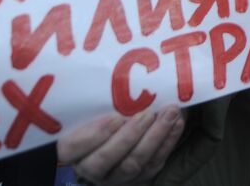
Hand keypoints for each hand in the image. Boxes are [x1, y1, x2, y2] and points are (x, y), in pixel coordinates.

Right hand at [58, 107, 184, 185]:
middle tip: (147, 113)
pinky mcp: (140, 177)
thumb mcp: (91, 108)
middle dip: (129, 136)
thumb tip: (111, 73)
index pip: (72, 148)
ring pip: (133, 162)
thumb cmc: (100, 114)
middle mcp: (91, 167)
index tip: (115, 116)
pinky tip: (177, 122)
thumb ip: (95, 100)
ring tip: (169, 112)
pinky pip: (155, 162)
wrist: (120, 138)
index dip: (93, 135)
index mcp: (73, 150)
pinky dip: (168, 141)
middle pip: (106, 158)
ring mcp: (116, 175)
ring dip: (154, 136)